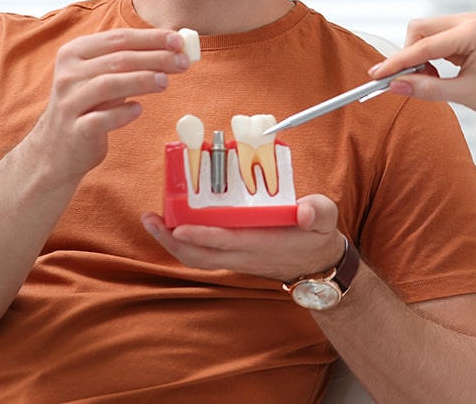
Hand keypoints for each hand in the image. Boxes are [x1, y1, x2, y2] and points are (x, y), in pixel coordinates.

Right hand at [22, 28, 193, 184]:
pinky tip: (138, 109)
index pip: (119, 38)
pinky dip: (122, 113)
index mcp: (75, 53)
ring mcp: (69, 102)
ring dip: (142, 80)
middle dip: (155, 58)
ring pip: (108, 84)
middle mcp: (69, 74)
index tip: (179, 41)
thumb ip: (129, 62)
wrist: (56, 148)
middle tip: (183, 61)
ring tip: (166, 81)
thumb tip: (173, 48)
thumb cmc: (88, 107)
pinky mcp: (75, 130)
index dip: (151, 38)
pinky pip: (101, 119)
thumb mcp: (101, 77)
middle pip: (119, 59)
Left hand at [141, 195, 344, 282]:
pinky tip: (172, 225)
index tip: (178, 225)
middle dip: (171, 240)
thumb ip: (318, 212)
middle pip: (200, 255)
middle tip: (149, 219)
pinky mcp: (232, 258)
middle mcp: (244, 256)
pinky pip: (201, 255)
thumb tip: (305, 211)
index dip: (201, 234)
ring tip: (152, 221)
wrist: (317, 265)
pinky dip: (183, 243)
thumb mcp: (326, 219)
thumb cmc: (317, 236)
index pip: (227, 241)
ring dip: (171, 243)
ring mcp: (236, 259)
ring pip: (196, 257)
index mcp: (264, 244)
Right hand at [367, 13, 475, 122]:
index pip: (423, 46)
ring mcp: (467, 24)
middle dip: (407, 55)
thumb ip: (427, 88)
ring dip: (418, 56)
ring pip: (424, 33)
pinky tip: (436, 74)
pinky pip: (434, 38)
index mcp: (472, 32)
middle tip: (404, 82)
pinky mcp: (464, 32)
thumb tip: (395, 86)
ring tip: (429, 81)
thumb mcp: (464, 95)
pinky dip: (428, 56)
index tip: (376, 75)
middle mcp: (469, 21)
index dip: (397, 62)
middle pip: (419, 29)